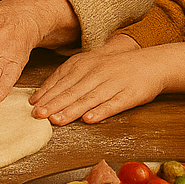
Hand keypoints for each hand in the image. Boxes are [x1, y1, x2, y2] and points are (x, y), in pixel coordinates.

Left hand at [31, 40, 184, 124]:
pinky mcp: (129, 94)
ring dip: (72, 110)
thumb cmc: (117, 66)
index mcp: (86, 63)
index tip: (33, 104)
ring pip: (89, 98)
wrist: (152, 63)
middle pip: (72, 90)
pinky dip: (101, 112)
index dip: (47, 92)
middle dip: (54, 103)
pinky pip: (113, 104)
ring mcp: (114, 83)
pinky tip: (89, 119)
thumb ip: (70, 76)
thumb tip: (44, 93)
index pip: (62, 78)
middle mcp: (98, 72)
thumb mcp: (92, 64)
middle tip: (38, 115)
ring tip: (57, 120)